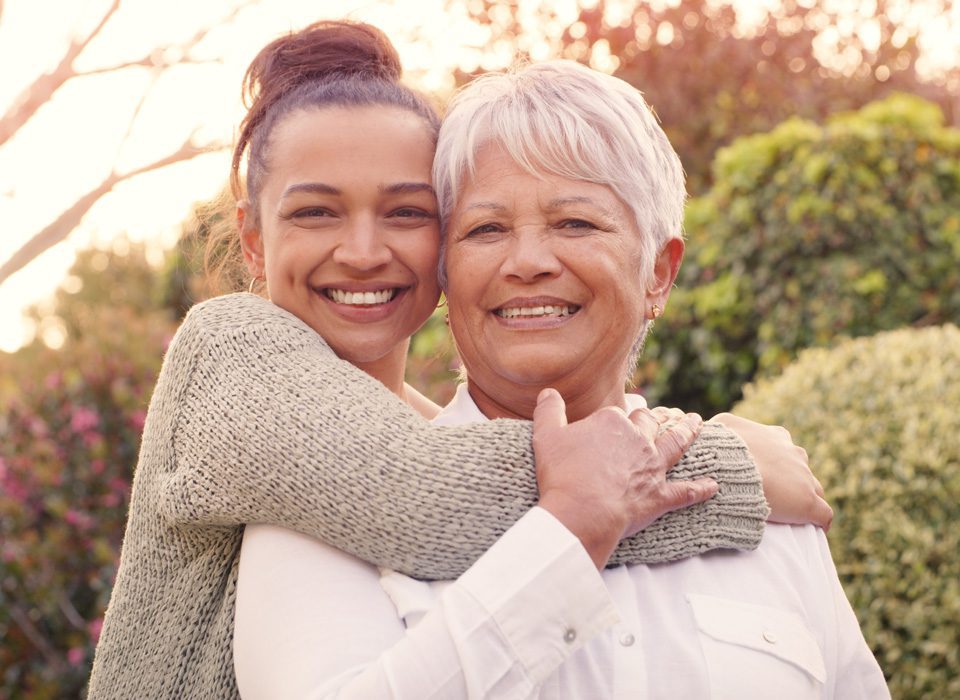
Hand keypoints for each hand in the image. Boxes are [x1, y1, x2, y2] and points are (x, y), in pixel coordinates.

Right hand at [533, 389, 718, 568]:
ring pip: (675, 444)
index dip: (616, 417)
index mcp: (611, 421)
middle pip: (649, 422)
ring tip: (697, 424)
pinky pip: (685, 491)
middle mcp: (637, 439)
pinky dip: (700, 489)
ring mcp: (652, 467)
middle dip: (655, 416)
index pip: (618, 412)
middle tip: (664, 413)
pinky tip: (714, 486)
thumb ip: (549, 411)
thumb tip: (548, 393)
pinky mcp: (659, 495)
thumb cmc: (561, 474)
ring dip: (688, 433)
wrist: (582, 512)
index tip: (616, 418)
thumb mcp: (546, 436)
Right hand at [709, 413, 832, 530]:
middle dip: (789, 479)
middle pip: (800, 469)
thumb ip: (723, 428)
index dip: (774, 463)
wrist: (732, 470)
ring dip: (803, 498)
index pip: (784, 449)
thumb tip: (710, 429)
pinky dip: (819, 521)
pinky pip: (823, 514)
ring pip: (814, 489)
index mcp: (777, 436)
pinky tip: (815, 529)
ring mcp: (805, 479)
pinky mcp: (808, 504)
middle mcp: (796, 454)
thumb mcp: (721, 426)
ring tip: (790, 513)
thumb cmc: (724, 448)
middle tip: (771, 493)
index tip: (761, 473)